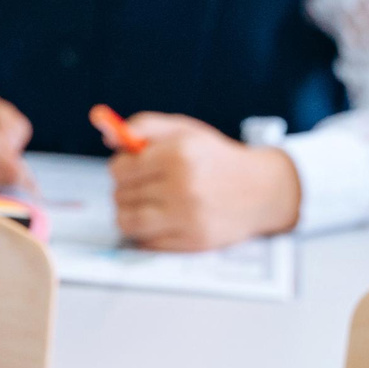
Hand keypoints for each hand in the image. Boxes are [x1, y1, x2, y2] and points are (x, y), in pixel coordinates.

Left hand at [109, 112, 301, 249]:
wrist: (262, 190)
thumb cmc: (215, 158)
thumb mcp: (184, 130)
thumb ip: (144, 125)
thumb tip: (106, 134)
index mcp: (179, 154)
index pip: (120, 169)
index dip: (121, 167)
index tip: (132, 167)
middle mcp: (183, 186)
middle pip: (121, 195)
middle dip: (126, 189)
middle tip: (144, 186)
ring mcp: (188, 217)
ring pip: (127, 222)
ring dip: (128, 213)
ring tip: (145, 204)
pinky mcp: (192, 242)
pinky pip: (146, 242)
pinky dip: (146, 232)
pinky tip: (163, 219)